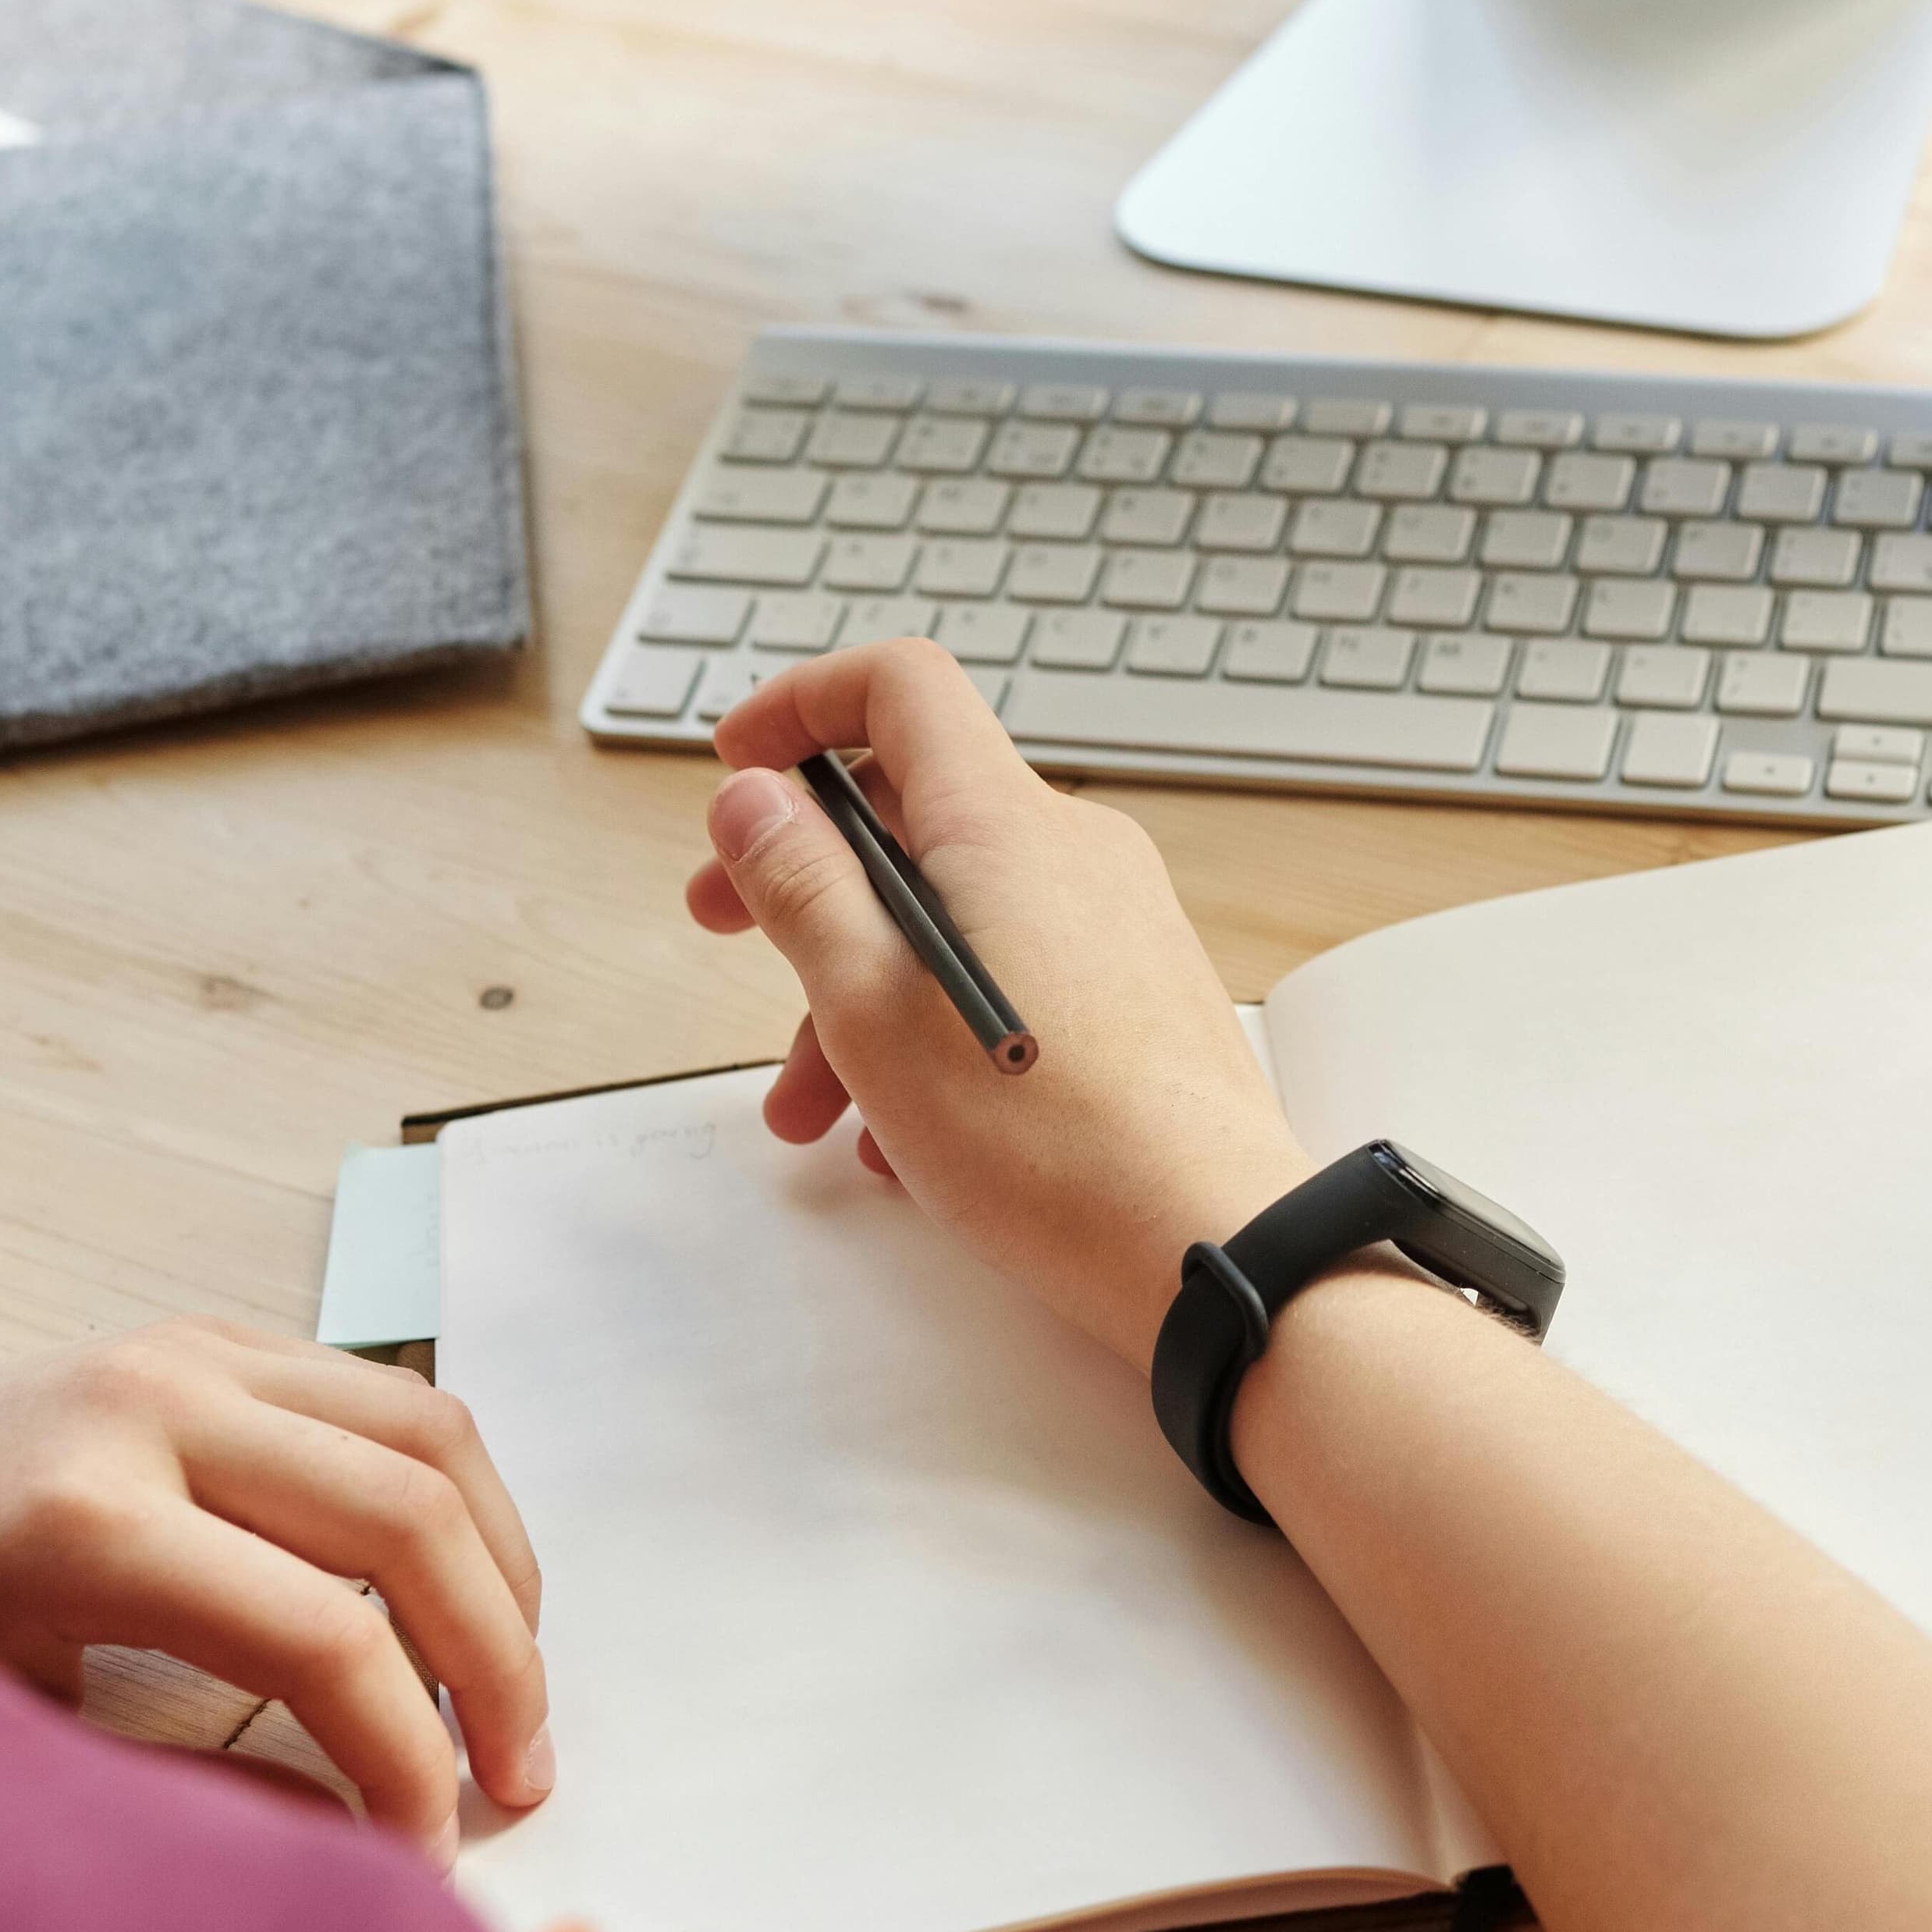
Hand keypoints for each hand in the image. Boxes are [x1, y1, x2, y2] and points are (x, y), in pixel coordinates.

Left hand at [0, 1320, 549, 1865]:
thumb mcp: (14, 1739)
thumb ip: (189, 1785)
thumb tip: (355, 1838)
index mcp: (90, 1518)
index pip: (326, 1637)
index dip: (404, 1758)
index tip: (427, 1850)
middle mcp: (158, 1404)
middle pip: (409, 1515)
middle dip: (496, 1659)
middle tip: (520, 1773)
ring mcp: (192, 1347)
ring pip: (428, 1429)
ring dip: (500, 1557)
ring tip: (513, 1676)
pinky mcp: (210, 1332)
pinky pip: (381, 1392)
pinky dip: (447, 1487)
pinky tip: (451, 1579)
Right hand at [688, 642, 1309, 1370]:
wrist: (1206, 1244)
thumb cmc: (1045, 1140)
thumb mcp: (868, 1007)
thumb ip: (800, 885)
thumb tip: (754, 796)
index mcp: (1003, 825)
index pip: (901, 687)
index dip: (806, 702)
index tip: (741, 764)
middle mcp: (1070, 848)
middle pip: (912, 810)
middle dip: (803, 871)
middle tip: (725, 924)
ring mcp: (1113, 918)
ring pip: (952, 911)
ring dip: (857, 986)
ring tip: (809, 1107)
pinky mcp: (1135, 987)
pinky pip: (1010, 968)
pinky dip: (935, 1021)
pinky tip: (903, 1129)